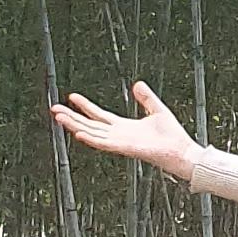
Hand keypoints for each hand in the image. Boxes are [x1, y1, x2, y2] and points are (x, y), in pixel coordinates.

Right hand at [51, 81, 201, 178]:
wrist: (182, 152)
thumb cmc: (172, 137)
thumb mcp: (157, 110)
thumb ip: (146, 98)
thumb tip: (137, 83)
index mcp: (124, 127)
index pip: (99, 115)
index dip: (85, 106)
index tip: (72, 96)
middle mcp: (118, 135)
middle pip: (90, 125)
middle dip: (72, 117)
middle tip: (55, 109)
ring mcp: (120, 143)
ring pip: (92, 133)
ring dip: (75, 126)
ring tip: (59, 117)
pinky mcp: (126, 148)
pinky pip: (104, 144)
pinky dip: (91, 139)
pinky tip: (79, 134)